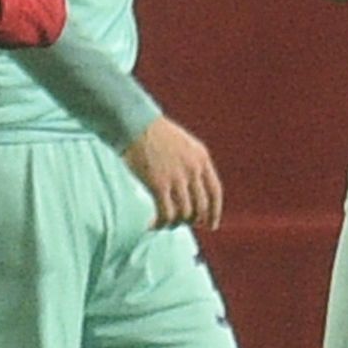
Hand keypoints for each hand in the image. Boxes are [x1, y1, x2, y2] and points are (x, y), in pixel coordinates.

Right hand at [123, 116, 225, 230]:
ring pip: (184, 213)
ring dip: (174, 223)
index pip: (215, 192)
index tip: (210, 225)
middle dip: (193, 220)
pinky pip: (166, 213)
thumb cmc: (151, 131)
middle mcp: (193, 169)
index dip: (214, 212)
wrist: (133, 122)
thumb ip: (189, 163)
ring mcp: (177, 178)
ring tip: (163, 224)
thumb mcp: (181, 143)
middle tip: (183, 225)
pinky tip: (152, 225)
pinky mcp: (159, 184)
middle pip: (201, 206)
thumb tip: (187, 189)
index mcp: (201, 158)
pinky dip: (161, 223)